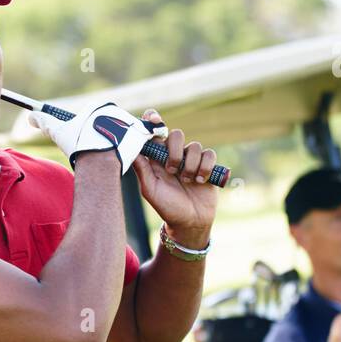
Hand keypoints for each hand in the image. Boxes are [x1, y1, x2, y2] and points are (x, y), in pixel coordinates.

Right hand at [28, 102, 158, 175]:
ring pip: (123, 134)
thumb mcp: (59, 132)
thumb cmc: (80, 144)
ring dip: (119, 143)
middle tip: (98, 152)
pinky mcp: (141, 133)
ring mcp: (130, 121)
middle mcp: (116, 111)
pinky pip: (139, 139)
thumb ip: (45, 122)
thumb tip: (31, 116)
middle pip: (109, 126)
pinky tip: (127, 155)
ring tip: (111, 156)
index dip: (88, 134)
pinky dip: (134, 146)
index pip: (93, 120)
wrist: (101, 157)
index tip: (86, 144)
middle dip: (104, 138)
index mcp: (98, 108)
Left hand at [130, 108, 218, 244]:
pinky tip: (200, 181)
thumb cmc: (167, 207)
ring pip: (194, 145)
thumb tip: (131, 149)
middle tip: (172, 171)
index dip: (153, 121)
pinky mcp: (207, 165)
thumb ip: (142, 169)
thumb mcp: (150, 190)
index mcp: (157, 159)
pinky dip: (205, 167)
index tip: (153, 119)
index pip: (154, 133)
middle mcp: (174, 155)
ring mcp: (191, 160)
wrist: (190, 222)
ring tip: (187, 181)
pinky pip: (209, 154)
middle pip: (176, 134)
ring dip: (190, 165)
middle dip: (175, 151)